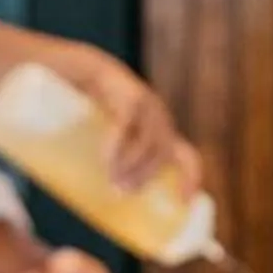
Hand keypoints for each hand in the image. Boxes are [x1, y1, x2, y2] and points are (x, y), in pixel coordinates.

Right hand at [58, 47, 197, 194]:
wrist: (83, 70)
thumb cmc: (93, 112)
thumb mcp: (109, 138)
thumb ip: (111, 164)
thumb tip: (100, 202)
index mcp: (160, 132)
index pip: (187, 158)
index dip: (190, 180)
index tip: (183, 203)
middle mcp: (159, 119)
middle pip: (162, 153)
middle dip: (144, 177)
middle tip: (121, 193)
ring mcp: (147, 105)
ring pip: (148, 142)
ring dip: (132, 167)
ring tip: (112, 182)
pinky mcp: (128, 96)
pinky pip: (127, 124)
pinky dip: (118, 146)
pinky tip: (107, 161)